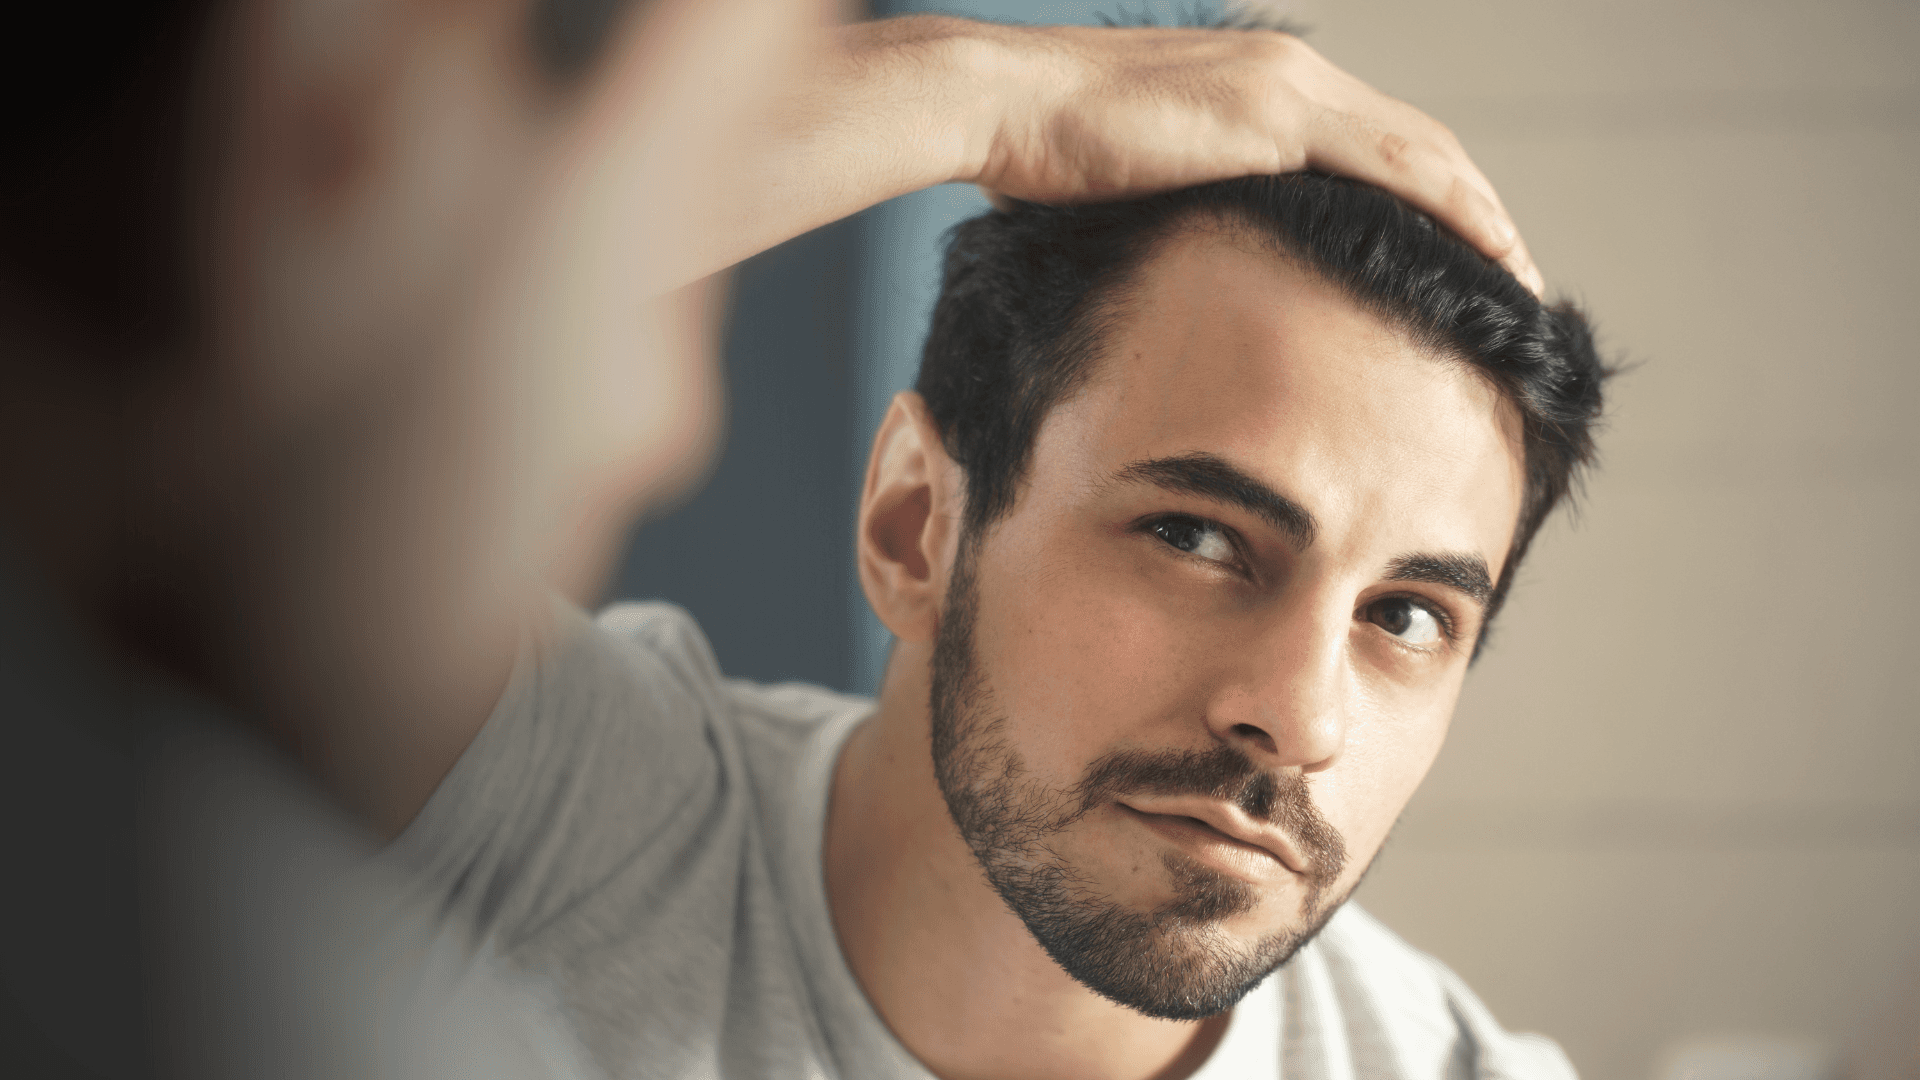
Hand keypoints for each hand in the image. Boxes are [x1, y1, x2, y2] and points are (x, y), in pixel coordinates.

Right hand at [951, 21, 1540, 293]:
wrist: (1000, 105)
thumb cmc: (1038, 156)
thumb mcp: (1127, 189)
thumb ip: (1178, 213)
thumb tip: (1185, 270)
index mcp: (1258, 87)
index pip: (1373, 146)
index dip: (1429, 202)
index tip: (1460, 261)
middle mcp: (1288, 73)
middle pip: (1418, 146)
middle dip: (1477, 213)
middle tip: (1517, 279)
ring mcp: (1287, 87)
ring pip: (1424, 154)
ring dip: (1485, 218)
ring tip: (1522, 281)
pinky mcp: (1275, 116)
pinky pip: (1393, 169)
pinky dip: (1453, 211)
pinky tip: (1488, 255)